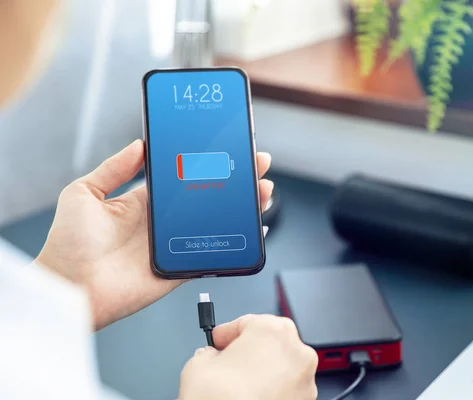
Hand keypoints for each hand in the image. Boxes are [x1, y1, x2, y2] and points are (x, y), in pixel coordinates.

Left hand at [35, 140, 273, 329]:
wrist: (70, 287)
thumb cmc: (69, 243)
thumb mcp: (83, 193)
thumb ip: (112, 168)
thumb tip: (138, 143)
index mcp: (143, 202)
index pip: (184, 177)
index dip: (206, 163)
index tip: (224, 147)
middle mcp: (163, 222)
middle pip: (208, 196)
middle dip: (234, 180)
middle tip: (256, 163)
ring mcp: (174, 245)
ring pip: (217, 222)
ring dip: (242, 206)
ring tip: (262, 189)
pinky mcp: (180, 268)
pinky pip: (213, 254)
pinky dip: (236, 244)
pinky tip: (254, 228)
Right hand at [179, 315, 317, 399]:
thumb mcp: (198, 365)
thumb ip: (208, 352)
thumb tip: (210, 356)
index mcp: (273, 330)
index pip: (246, 322)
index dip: (227, 333)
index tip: (218, 342)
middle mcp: (296, 351)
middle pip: (268, 342)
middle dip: (247, 351)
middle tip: (226, 363)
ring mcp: (305, 379)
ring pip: (280, 365)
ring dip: (261, 371)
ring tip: (237, 386)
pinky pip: (286, 386)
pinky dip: (271, 389)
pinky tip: (251, 397)